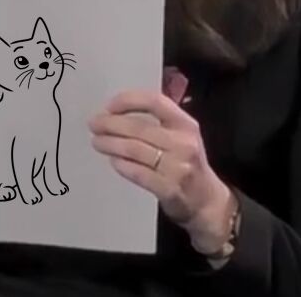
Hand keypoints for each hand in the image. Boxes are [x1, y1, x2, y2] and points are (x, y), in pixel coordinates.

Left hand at [89, 89, 234, 250]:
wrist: (207, 201)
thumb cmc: (187, 161)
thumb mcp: (182, 134)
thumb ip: (158, 118)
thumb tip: (118, 109)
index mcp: (185, 123)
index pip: (154, 102)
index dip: (128, 101)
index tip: (109, 106)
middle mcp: (183, 142)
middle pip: (138, 127)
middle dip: (110, 124)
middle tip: (93, 124)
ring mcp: (177, 167)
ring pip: (134, 150)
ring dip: (110, 144)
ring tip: (97, 142)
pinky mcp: (169, 188)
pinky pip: (137, 172)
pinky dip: (121, 165)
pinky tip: (112, 160)